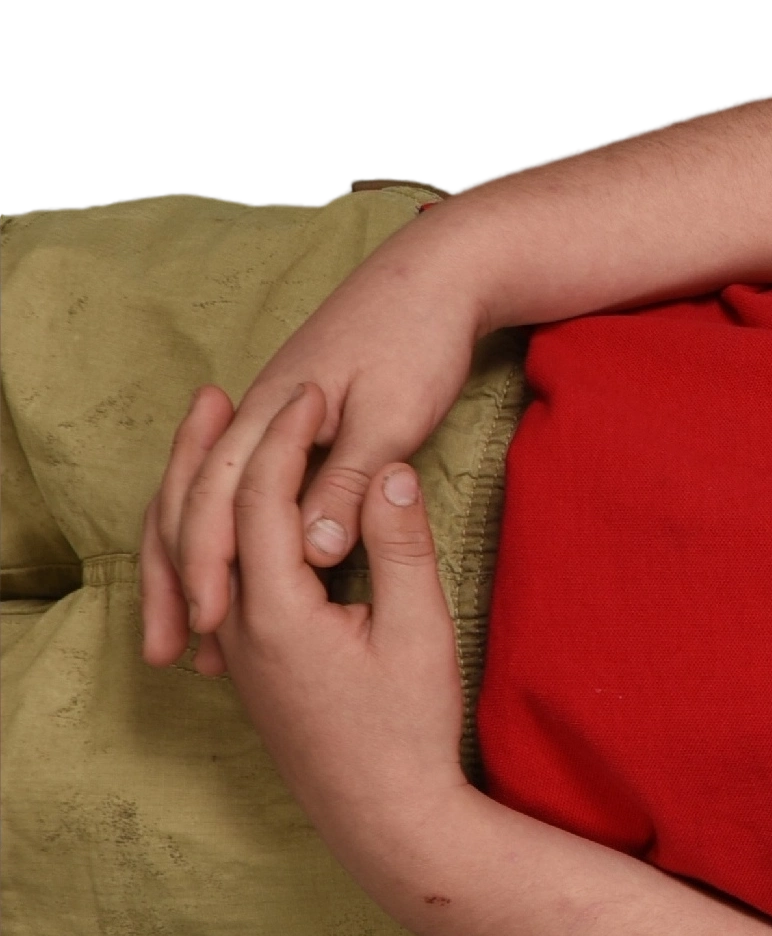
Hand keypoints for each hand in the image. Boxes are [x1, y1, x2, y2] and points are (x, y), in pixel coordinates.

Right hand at [138, 230, 483, 673]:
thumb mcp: (391, 417)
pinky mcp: (287, 426)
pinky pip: (234, 491)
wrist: (433, 277)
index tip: (208, 631)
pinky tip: (238, 584)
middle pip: (188, 509)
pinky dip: (226, 539)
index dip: (209, 569)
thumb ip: (350, 481)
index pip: (215, 505)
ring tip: (190, 639)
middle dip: (177, 584)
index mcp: (269, 417)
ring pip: (201, 503)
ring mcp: (265, 420)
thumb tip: (313, 551)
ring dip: (189, 569)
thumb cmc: (417, 344)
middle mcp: (252, 417)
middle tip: (174, 659)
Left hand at [206, 383, 474, 857]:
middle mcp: (237, 627)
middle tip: (215, 393)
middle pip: (202, 520)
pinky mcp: (248, 665)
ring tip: (209, 442)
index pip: (262, 501)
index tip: (317, 394)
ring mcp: (236, 650)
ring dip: (199, 490)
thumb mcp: (421, 631)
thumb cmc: (411, 729)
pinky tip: (235, 520)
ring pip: (195, 551)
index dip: (288, 440)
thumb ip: (398, 548)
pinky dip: (211, 532)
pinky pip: (211, 579)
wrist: (386, 817)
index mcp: (277, 612)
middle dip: (205, 452)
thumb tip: (388, 473)